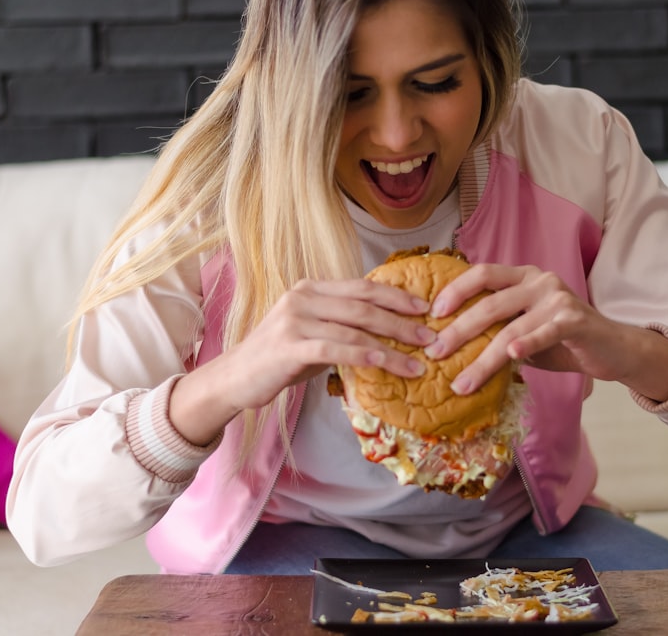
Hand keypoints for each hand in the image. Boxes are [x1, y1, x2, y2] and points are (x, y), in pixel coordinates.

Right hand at [171, 276, 435, 443]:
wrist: (235, 378)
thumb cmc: (279, 358)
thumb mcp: (313, 333)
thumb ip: (343, 325)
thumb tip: (389, 329)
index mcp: (311, 288)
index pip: (362, 288)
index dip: (397, 297)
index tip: (426, 309)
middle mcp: (302, 298)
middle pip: (364, 307)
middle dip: (402, 323)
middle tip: (432, 338)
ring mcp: (294, 321)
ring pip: (355, 330)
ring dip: (392, 348)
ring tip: (418, 363)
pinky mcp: (289, 346)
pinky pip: (335, 349)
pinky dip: (364, 357)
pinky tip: (386, 365)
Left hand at [423, 263, 667, 400]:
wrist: (612, 349)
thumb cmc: (562, 340)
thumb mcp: (525, 330)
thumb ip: (498, 329)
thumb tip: (451, 347)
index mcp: (523, 276)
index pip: (482, 274)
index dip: (455, 291)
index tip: (432, 314)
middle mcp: (539, 281)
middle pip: (490, 303)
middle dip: (458, 330)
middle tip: (434, 353)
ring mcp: (558, 299)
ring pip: (511, 328)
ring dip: (483, 359)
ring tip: (462, 382)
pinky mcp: (575, 320)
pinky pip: (546, 332)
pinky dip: (528, 343)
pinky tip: (511, 356)